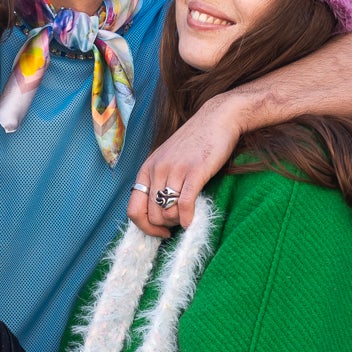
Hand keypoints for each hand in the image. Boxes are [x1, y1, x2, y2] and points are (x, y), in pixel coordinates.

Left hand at [128, 95, 241, 236]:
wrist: (217, 119)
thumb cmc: (194, 142)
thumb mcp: (167, 159)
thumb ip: (158, 181)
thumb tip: (156, 211)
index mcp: (147, 169)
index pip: (133, 209)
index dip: (145, 227)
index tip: (160, 232)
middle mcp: (157, 170)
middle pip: (152, 215)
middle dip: (164, 226)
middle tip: (177, 221)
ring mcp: (175, 170)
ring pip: (167, 213)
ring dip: (176, 222)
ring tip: (185, 217)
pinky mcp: (195, 172)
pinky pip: (184, 204)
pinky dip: (187, 218)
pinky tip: (191, 221)